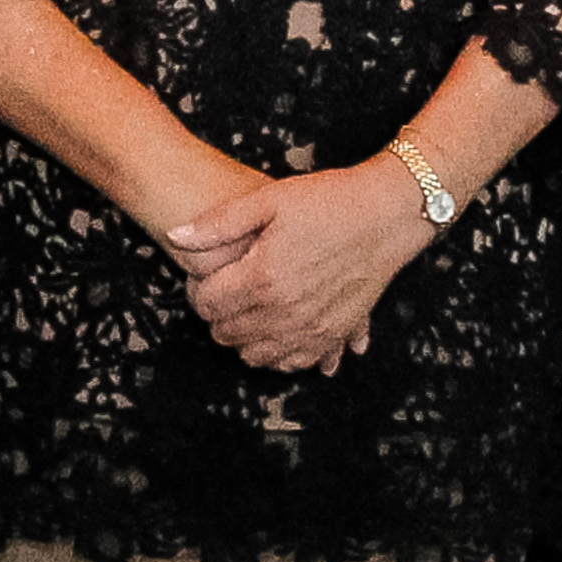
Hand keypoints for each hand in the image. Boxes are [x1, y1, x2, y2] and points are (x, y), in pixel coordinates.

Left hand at [168, 157, 433, 372]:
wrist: (387, 214)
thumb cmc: (329, 201)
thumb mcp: (268, 199)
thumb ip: (218, 223)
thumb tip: (175, 236)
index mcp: (263, 277)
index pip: (207, 306)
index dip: (198, 290)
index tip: (206, 274)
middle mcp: (285, 311)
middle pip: (227, 335)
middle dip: (218, 314)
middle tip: (228, 287)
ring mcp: (311, 328)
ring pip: (256, 356)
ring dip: (245, 336)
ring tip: (251, 306)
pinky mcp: (334, 334)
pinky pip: (295, 363)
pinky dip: (280, 352)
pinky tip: (279, 327)